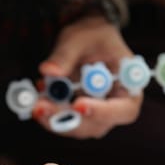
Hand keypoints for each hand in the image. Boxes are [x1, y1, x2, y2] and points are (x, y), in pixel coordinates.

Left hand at [33, 16, 142, 138]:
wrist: (85, 43)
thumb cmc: (92, 37)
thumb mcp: (80, 38)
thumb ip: (65, 54)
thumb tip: (48, 70)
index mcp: (128, 86)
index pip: (125, 110)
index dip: (103, 112)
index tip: (78, 104)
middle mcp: (115, 107)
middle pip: (96, 126)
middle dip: (66, 119)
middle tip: (40, 107)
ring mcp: (96, 115)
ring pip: (77, 128)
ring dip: (53, 119)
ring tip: (35, 101)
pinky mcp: (78, 116)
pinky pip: (63, 122)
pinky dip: (48, 114)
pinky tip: (37, 99)